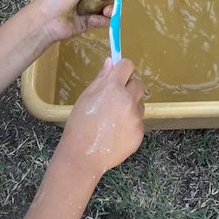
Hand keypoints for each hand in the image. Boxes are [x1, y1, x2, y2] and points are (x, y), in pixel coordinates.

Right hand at [64, 57, 144, 172]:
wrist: (83, 157)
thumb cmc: (79, 125)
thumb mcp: (86, 97)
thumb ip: (101, 78)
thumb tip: (111, 61)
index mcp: (113, 88)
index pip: (127, 65)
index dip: (122, 68)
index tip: (118, 74)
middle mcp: (128, 100)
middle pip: (137, 83)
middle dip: (128, 87)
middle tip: (114, 98)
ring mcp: (136, 117)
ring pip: (139, 103)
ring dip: (130, 106)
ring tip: (112, 119)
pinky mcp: (140, 132)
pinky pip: (138, 121)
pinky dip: (130, 123)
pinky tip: (116, 132)